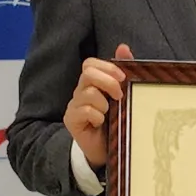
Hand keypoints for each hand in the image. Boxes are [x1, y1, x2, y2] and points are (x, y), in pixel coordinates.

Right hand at [63, 43, 133, 169]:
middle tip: (120, 95)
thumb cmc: (116, 120)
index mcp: (93, 83)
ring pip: (87, 92)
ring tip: (110, 113)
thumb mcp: (124, 96)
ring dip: (104, 102)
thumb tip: (123, 47)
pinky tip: (101, 123)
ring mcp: (74, 105)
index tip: (124, 77)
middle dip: (108, 81)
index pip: (91, 63)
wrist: (107, 149)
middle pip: (87, 73)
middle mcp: (80, 91)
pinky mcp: (71, 120)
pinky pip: (84, 110)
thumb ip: (123, 72)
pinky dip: (97, 115)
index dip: (107, 67)